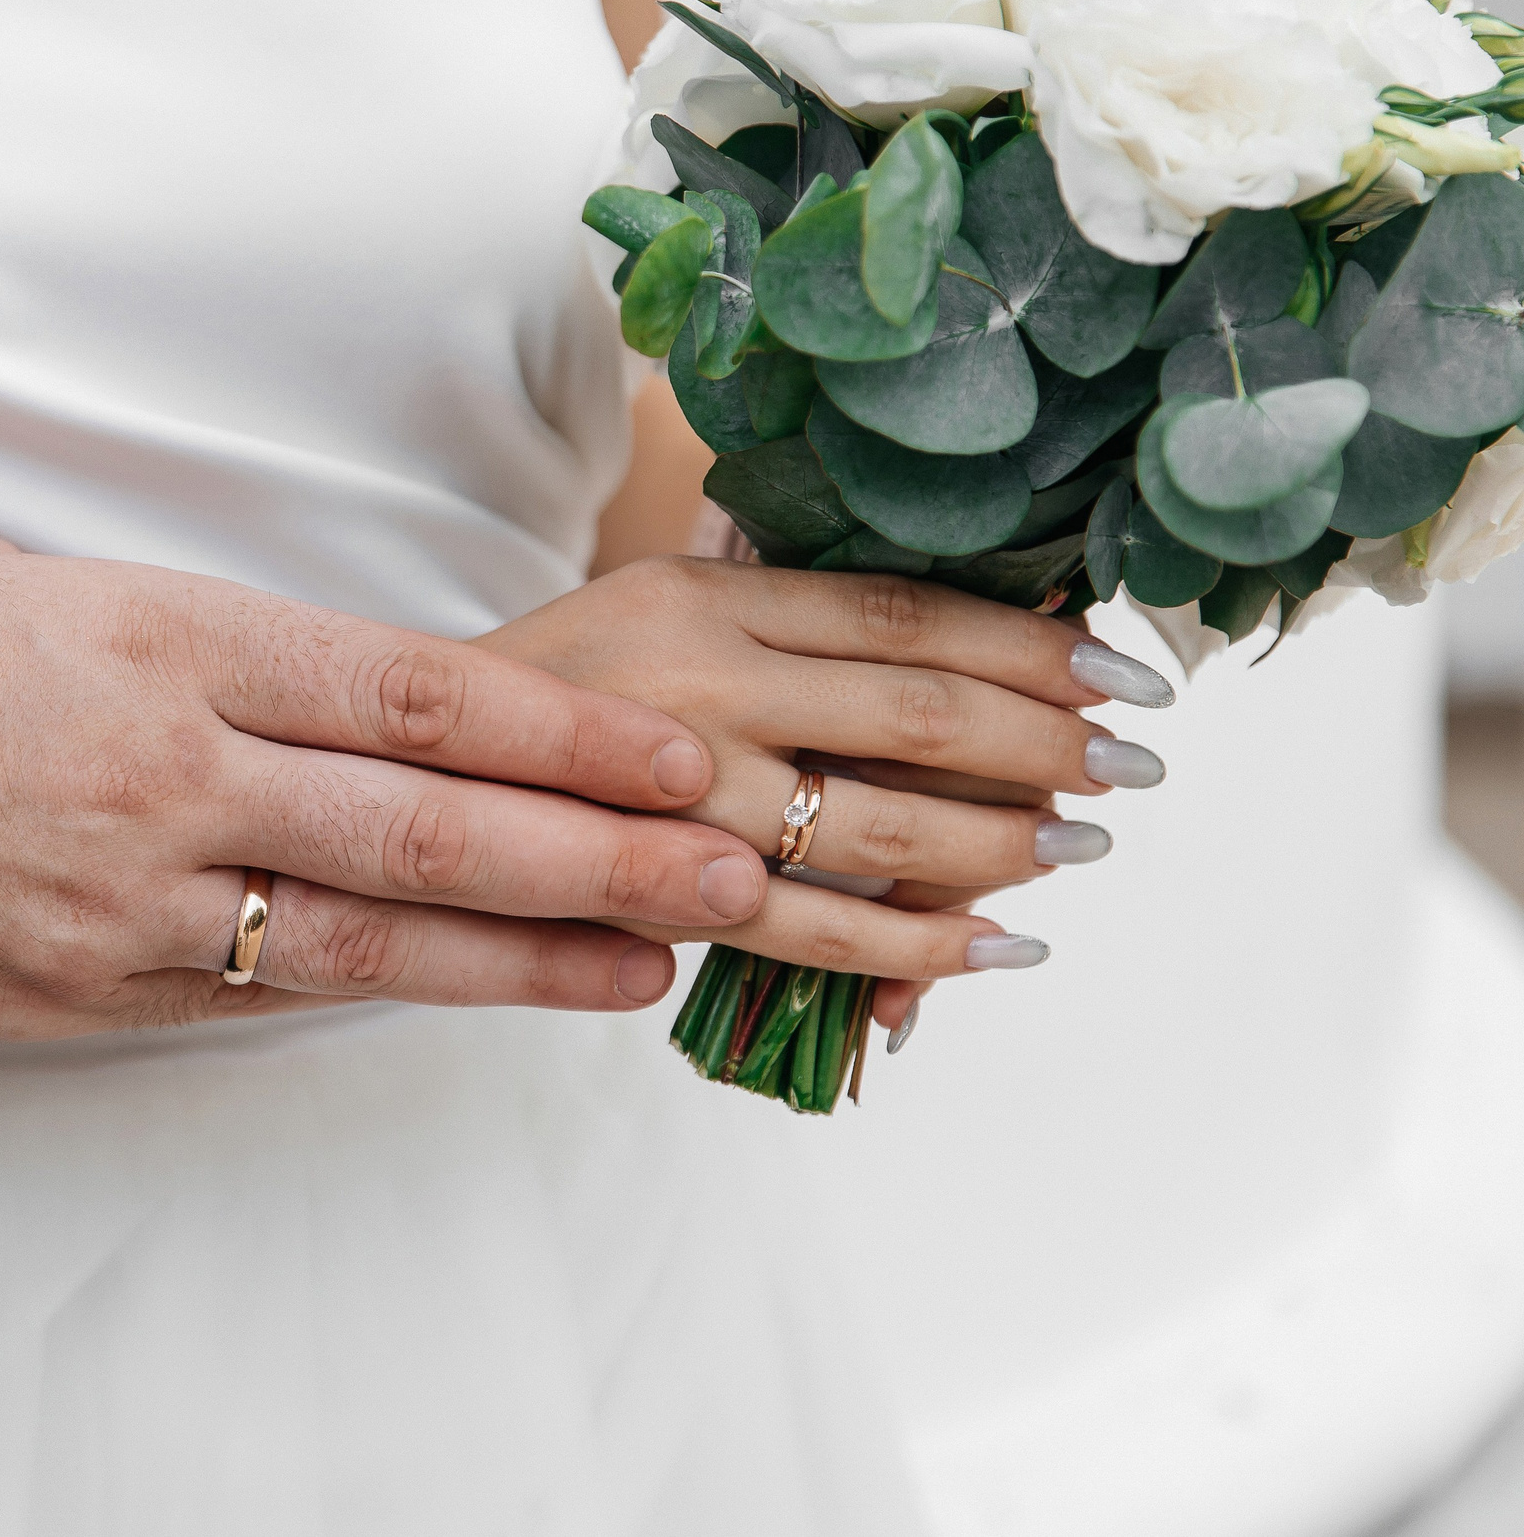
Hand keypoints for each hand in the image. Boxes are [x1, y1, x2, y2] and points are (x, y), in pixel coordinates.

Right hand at [0, 537, 772, 1035]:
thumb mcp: (37, 595)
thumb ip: (192, 657)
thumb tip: (320, 709)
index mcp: (159, 637)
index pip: (412, 694)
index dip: (562, 739)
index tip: (673, 758)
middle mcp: (159, 766)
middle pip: (423, 826)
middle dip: (598, 854)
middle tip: (733, 870)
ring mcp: (112, 893)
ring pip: (357, 939)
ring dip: (518, 957)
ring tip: (644, 963)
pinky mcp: (59, 992)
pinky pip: (238, 998)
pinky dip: (362, 999)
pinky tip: (451, 1001)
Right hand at [476, 556, 1170, 985]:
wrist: (409, 776)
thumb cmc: (564, 693)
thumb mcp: (656, 607)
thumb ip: (783, 621)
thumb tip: (967, 652)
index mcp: (702, 591)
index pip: (903, 612)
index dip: (1029, 646)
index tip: (1118, 671)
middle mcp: (697, 680)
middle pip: (919, 712)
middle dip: (1051, 744)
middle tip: (1132, 765)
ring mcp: (677, 792)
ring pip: (885, 825)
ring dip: (1005, 846)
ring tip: (1076, 849)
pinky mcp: (657, 890)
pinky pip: (819, 928)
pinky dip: (921, 946)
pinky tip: (993, 949)